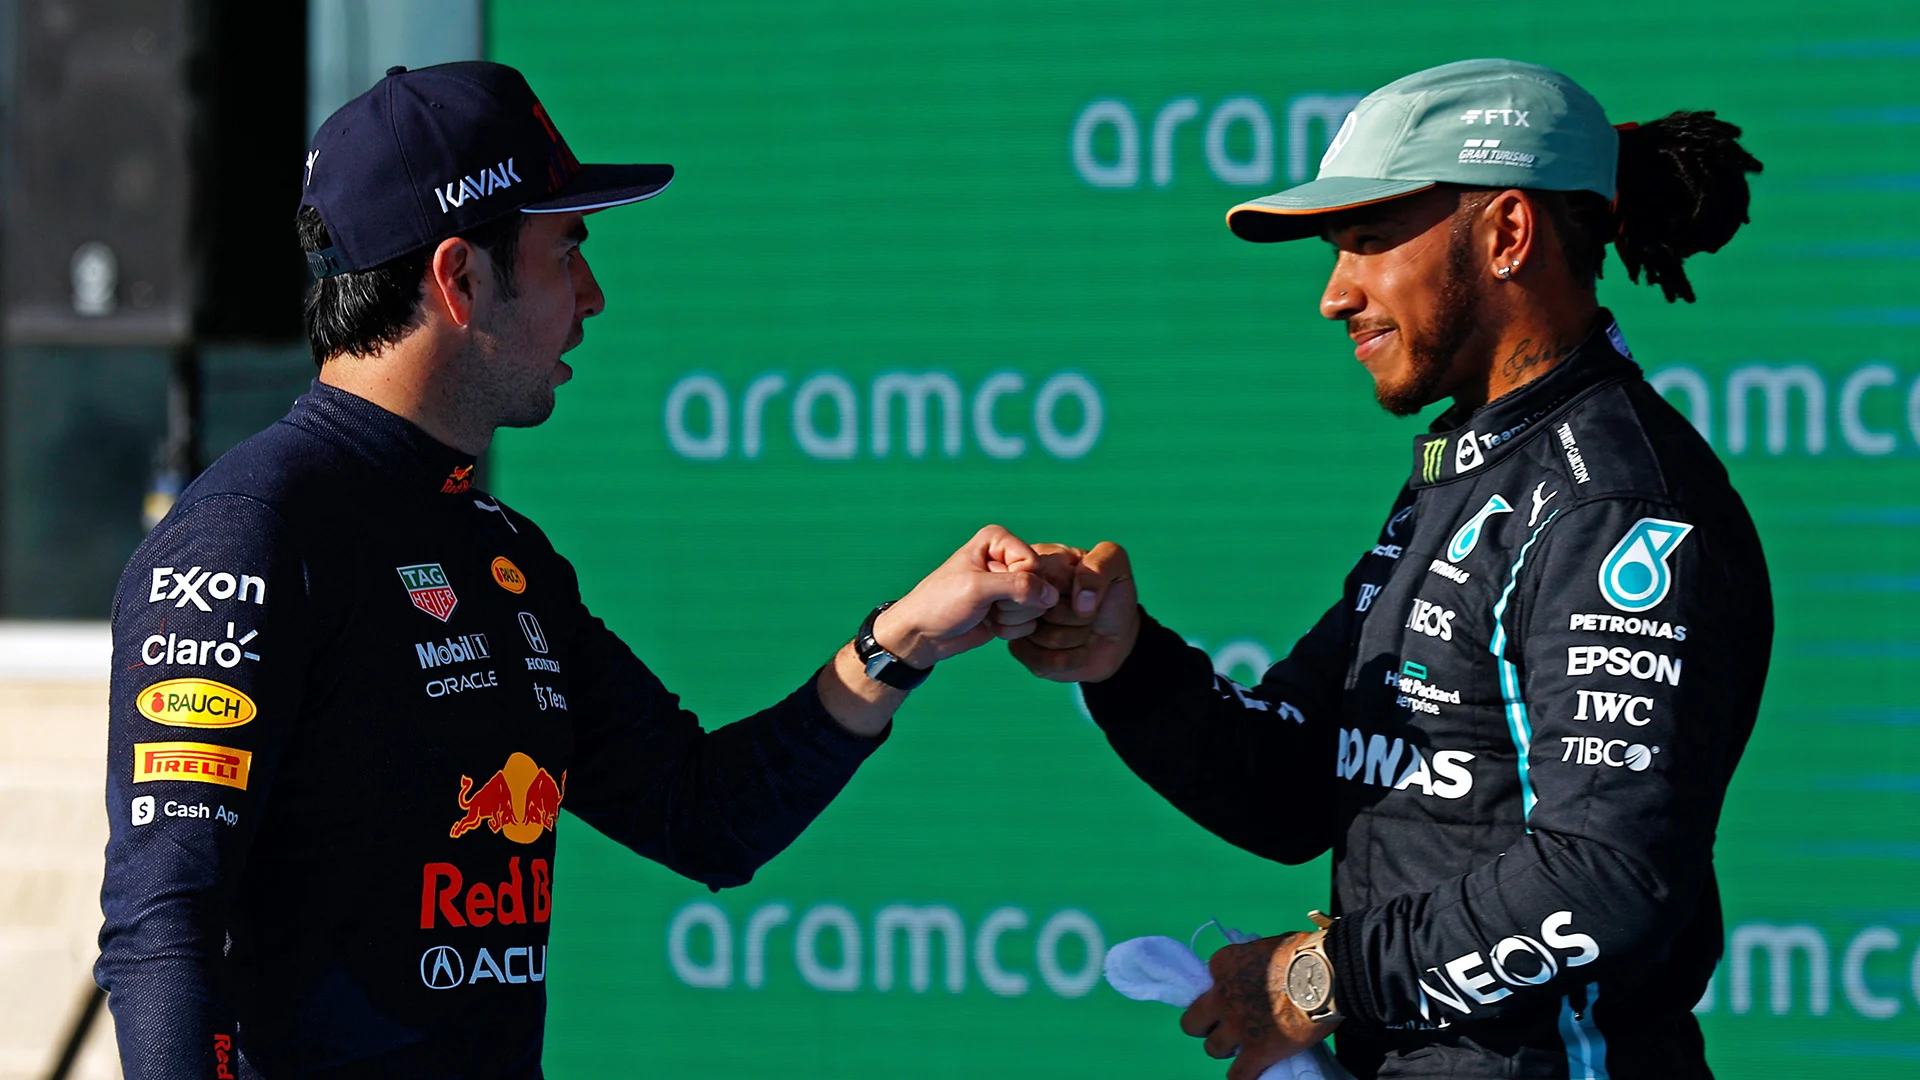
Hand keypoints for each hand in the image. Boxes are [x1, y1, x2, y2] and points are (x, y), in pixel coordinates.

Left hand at [871, 525, 1059, 666]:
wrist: (923, 634)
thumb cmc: (941, 603)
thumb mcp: (978, 589)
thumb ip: (1019, 586)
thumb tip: (1053, 596)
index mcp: (998, 540)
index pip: (1033, 564)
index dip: (1016, 583)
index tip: (987, 588)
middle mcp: (1007, 558)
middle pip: (1040, 585)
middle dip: (1013, 604)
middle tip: (985, 604)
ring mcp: (1011, 584)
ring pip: (1038, 606)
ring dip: (1010, 618)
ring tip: (984, 613)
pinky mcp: (1013, 607)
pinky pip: (1031, 622)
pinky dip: (1009, 629)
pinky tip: (988, 624)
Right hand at [1007, 540, 1138, 681]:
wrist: (1118, 636)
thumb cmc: (1111, 595)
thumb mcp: (1116, 565)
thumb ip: (1100, 565)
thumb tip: (1080, 601)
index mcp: (1036, 560)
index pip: (1039, 575)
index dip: (1068, 588)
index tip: (1081, 589)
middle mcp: (1019, 590)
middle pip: (1040, 607)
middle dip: (1076, 615)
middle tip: (1084, 610)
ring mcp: (1017, 621)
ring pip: (1045, 636)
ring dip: (1077, 636)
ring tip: (1082, 627)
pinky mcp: (1022, 651)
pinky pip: (1043, 661)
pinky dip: (1071, 658)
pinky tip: (1076, 649)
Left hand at [1179, 933, 1339, 1079]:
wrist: (1325, 974)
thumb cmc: (1303, 952)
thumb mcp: (1267, 946)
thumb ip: (1254, 962)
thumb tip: (1260, 972)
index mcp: (1223, 964)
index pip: (1207, 982)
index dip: (1222, 990)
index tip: (1238, 993)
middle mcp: (1222, 997)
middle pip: (1192, 1023)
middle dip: (1205, 1026)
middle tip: (1224, 1027)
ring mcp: (1237, 1026)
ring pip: (1213, 1049)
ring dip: (1226, 1049)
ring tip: (1243, 1048)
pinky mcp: (1257, 1051)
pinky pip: (1237, 1075)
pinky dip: (1241, 1076)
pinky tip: (1250, 1072)